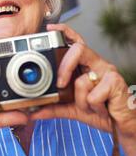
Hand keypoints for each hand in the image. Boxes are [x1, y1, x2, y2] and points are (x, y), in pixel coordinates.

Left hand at [30, 23, 135, 138]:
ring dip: (81, 101)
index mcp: (87, 65)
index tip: (50, 28)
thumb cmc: (101, 112)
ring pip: (82, 80)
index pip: (76, 42)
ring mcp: (107, 71)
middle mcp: (97, 64)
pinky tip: (103, 109)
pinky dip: (94, 107)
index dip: (64, 32)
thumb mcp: (73, 110)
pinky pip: (93, 95)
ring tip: (91, 107)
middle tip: (59, 84)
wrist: (123, 127)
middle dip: (64, 67)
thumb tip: (33, 112)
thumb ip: (54, 108)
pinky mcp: (116, 82)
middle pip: (78, 50)